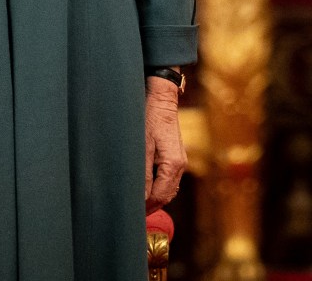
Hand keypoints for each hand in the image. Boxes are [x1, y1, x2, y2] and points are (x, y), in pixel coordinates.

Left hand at [144, 76, 186, 213]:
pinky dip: (158, 185)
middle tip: (133, 211)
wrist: (161, 98)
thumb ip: (143, 173)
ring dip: (154, 196)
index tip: (132, 213)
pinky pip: (168, 178)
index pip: (161, 196)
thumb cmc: (150, 118)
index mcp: (174, 165)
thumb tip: (141, 197)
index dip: (147, 206)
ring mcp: (179, 160)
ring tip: (136, 201)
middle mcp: (180, 165)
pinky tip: (146, 185)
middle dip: (151, 204)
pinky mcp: (175, 155)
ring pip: (168, 187)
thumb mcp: (142, 146)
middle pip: (166, 195)